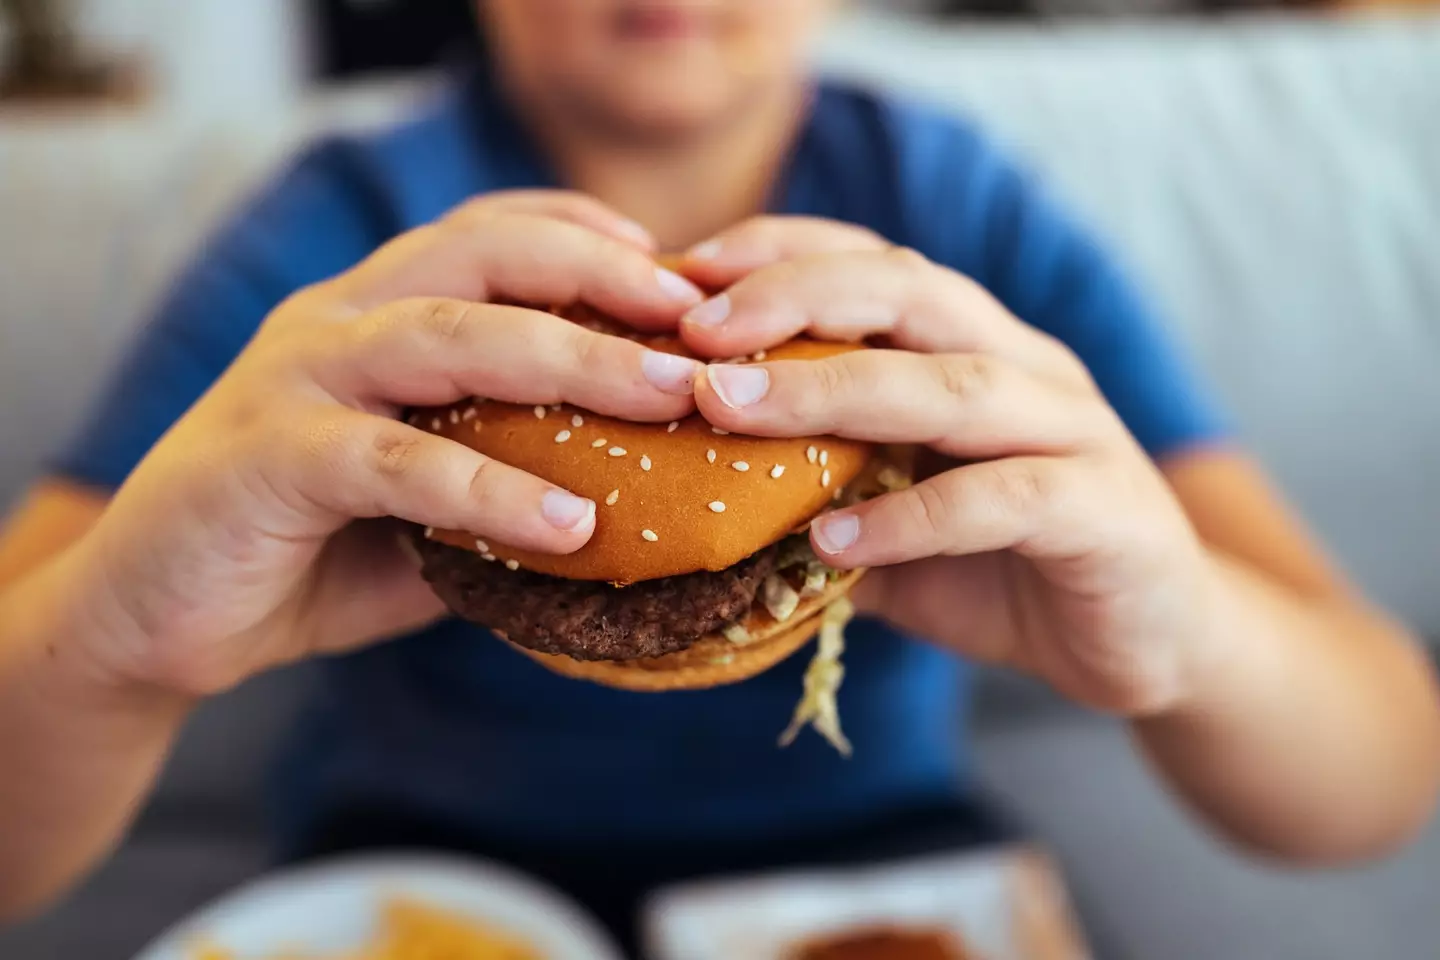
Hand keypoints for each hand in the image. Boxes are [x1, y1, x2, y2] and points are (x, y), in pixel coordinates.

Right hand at [70, 192, 704, 696]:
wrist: (153, 617)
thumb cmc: (308, 552)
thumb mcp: (426, 505)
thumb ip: (504, 476)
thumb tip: (641, 503)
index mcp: (373, 311)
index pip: (490, 232)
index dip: (587, 236)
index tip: (682, 271)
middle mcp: (336, 320)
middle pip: (482, 257)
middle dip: (601, 277)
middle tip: (699, 319)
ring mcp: (297, 379)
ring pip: (446, 337)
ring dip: (570, 359)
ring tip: (668, 398)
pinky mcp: (269, 457)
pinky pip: (396, 462)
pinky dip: (489, 490)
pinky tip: (568, 523)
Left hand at [675, 218, 1220, 715]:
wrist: (1152, 642)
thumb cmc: (1006, 571)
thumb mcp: (892, 531)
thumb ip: (815, 501)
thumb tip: (691, 502)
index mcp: (971, 348)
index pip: (874, 265)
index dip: (779, 256)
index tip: (680, 277)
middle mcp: (1024, 366)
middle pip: (911, 290)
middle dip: (794, 296)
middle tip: (694, 330)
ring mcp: (1073, 431)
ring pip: (952, 384)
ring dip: (832, 390)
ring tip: (732, 410)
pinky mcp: (1105, 510)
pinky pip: (1003, 498)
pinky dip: (913, 516)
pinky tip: (834, 540)